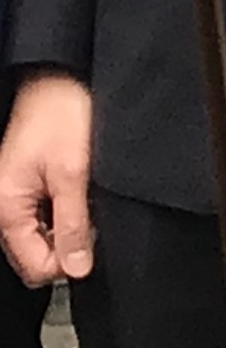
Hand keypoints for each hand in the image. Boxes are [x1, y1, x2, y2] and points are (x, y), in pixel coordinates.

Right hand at [0, 74, 93, 287]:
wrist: (57, 79)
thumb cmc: (61, 116)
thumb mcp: (73, 174)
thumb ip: (74, 224)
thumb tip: (77, 268)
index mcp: (7, 208)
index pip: (34, 266)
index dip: (68, 262)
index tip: (94, 245)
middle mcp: (5, 207)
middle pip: (36, 253)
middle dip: (67, 245)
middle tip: (94, 219)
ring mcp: (14, 196)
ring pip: (42, 235)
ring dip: (68, 227)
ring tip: (88, 200)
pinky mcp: (27, 184)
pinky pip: (44, 215)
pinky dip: (65, 211)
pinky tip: (81, 192)